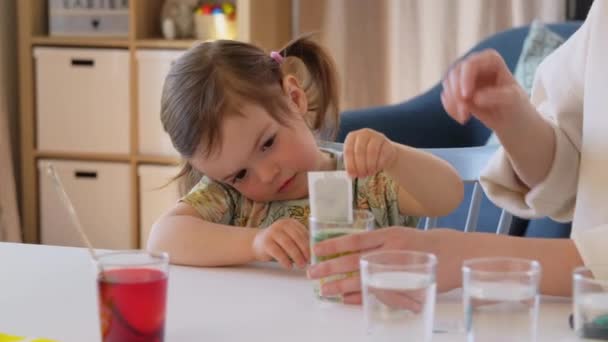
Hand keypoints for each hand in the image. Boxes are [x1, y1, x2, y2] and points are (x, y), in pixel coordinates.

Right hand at [252, 218, 309, 268]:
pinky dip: (285, 260)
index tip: (315, 254)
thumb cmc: (278, 242)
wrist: (258, 243)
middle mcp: (281, 225)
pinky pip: (277, 252)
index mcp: (290, 223)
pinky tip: (289, 266)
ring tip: (301, 265)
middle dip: (304, 250)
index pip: (303, 232)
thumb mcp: (290, 238)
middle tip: (308, 261)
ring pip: (288, 244)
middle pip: (296, 237)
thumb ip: (300, 242)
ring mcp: (272, 232)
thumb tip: (314, 253)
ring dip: (296, 256)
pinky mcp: (265, 242)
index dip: (310, 244)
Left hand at [307, 227, 463, 303]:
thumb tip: (350, 249)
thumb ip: (378, 242)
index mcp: (389, 235)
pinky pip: (377, 294)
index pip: (355, 239)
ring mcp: (398, 271)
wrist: (455, 253)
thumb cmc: (424, 243)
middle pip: (353, 260)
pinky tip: (346, 299)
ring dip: (341, 286)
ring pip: (362, 279)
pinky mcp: (405, 288)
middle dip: (330, 267)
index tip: (315, 249)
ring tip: (324, 290)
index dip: (334, 244)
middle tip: (311, 272)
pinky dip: (360, 297)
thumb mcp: (400, 234)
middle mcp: (391, 251)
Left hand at [343, 128, 396, 177]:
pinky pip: (382, 155)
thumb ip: (352, 165)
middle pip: (359, 151)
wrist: (384, 153)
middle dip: (360, 166)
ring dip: (370, 166)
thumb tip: (350, 175)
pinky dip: (378, 165)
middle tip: (361, 176)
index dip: (350, 165)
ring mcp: (377, 136)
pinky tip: (376, 169)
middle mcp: (364, 133)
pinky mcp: (387, 143)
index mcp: (352, 136)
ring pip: (371, 152)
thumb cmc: (366, 156)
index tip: (352, 175)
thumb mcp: (356, 158)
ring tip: (369, 173)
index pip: (348, 150)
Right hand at [441, 49, 531, 131]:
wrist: (510, 118)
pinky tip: (463, 119)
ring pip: (448, 84)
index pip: (471, 63)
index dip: (465, 79)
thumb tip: (475, 97)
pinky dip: (451, 108)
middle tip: (464, 113)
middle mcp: (475, 64)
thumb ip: (497, 95)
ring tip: (464, 118)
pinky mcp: (457, 90)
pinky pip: (446, 96)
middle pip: (455, 73)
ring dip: (452, 102)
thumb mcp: (513, 99)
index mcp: (490, 60)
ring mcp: (464, 77)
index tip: (466, 98)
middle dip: (456, 93)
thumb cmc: (515, 104)